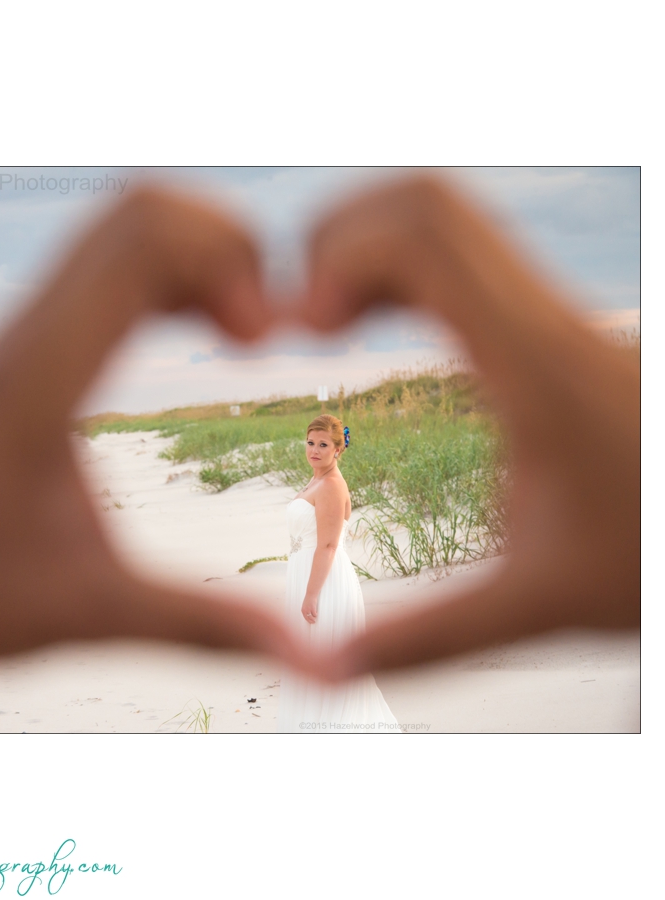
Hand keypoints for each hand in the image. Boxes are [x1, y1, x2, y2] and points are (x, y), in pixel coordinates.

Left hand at [0, 186, 314, 674]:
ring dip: (197, 255)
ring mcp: (22, 332)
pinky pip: (104, 269)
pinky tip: (200, 328)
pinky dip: (168, 275)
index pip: (138, 241)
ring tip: (243, 328)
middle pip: (136, 209)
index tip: (264, 339)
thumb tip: (312, 658)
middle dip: (225, 243)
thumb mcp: (92, 611)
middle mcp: (27, 334)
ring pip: (119, 229)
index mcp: (40, 379)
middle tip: (264, 326)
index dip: (226, 259)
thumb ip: (203, 626)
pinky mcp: (27, 347)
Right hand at [300, 175, 638, 675]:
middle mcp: (547, 321)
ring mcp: (552, 314)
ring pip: (446, 216)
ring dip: (368, 245)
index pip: (428, 240)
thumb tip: (326, 668)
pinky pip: (462, 254)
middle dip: (340, 237)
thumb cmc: (652, 563)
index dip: (341, 257)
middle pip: (427, 202)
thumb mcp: (538, 606)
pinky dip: (399, 265)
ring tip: (328, 318)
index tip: (302, 328)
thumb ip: (425, 640)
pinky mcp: (548, 326)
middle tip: (302, 316)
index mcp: (538, 369)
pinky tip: (373, 321)